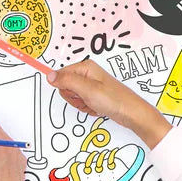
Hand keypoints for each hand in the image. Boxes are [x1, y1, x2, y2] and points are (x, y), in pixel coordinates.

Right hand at [47, 61, 170, 147]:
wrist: (131, 113)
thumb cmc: (114, 100)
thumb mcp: (87, 90)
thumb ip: (67, 81)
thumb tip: (49, 75)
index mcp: (86, 67)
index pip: (61, 75)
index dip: (66, 88)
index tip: (76, 93)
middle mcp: (87, 74)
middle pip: (66, 87)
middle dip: (74, 98)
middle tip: (87, 99)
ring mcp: (91, 85)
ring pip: (73, 97)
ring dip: (81, 104)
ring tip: (94, 104)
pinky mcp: (94, 95)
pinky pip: (81, 103)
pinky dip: (87, 108)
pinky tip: (97, 108)